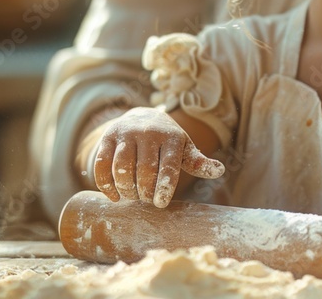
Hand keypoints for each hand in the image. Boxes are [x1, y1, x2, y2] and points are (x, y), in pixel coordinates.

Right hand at [93, 107, 224, 207]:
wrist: (142, 117)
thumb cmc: (167, 141)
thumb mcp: (184, 148)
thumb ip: (198, 162)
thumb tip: (220, 170)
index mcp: (170, 137)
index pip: (168, 165)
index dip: (164, 186)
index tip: (160, 203)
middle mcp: (147, 132)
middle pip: (144, 170)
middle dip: (144, 191)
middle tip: (146, 199)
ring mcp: (126, 134)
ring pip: (121, 167)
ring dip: (126, 189)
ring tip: (132, 196)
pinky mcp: (108, 138)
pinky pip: (102, 164)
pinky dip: (106, 184)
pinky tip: (114, 196)